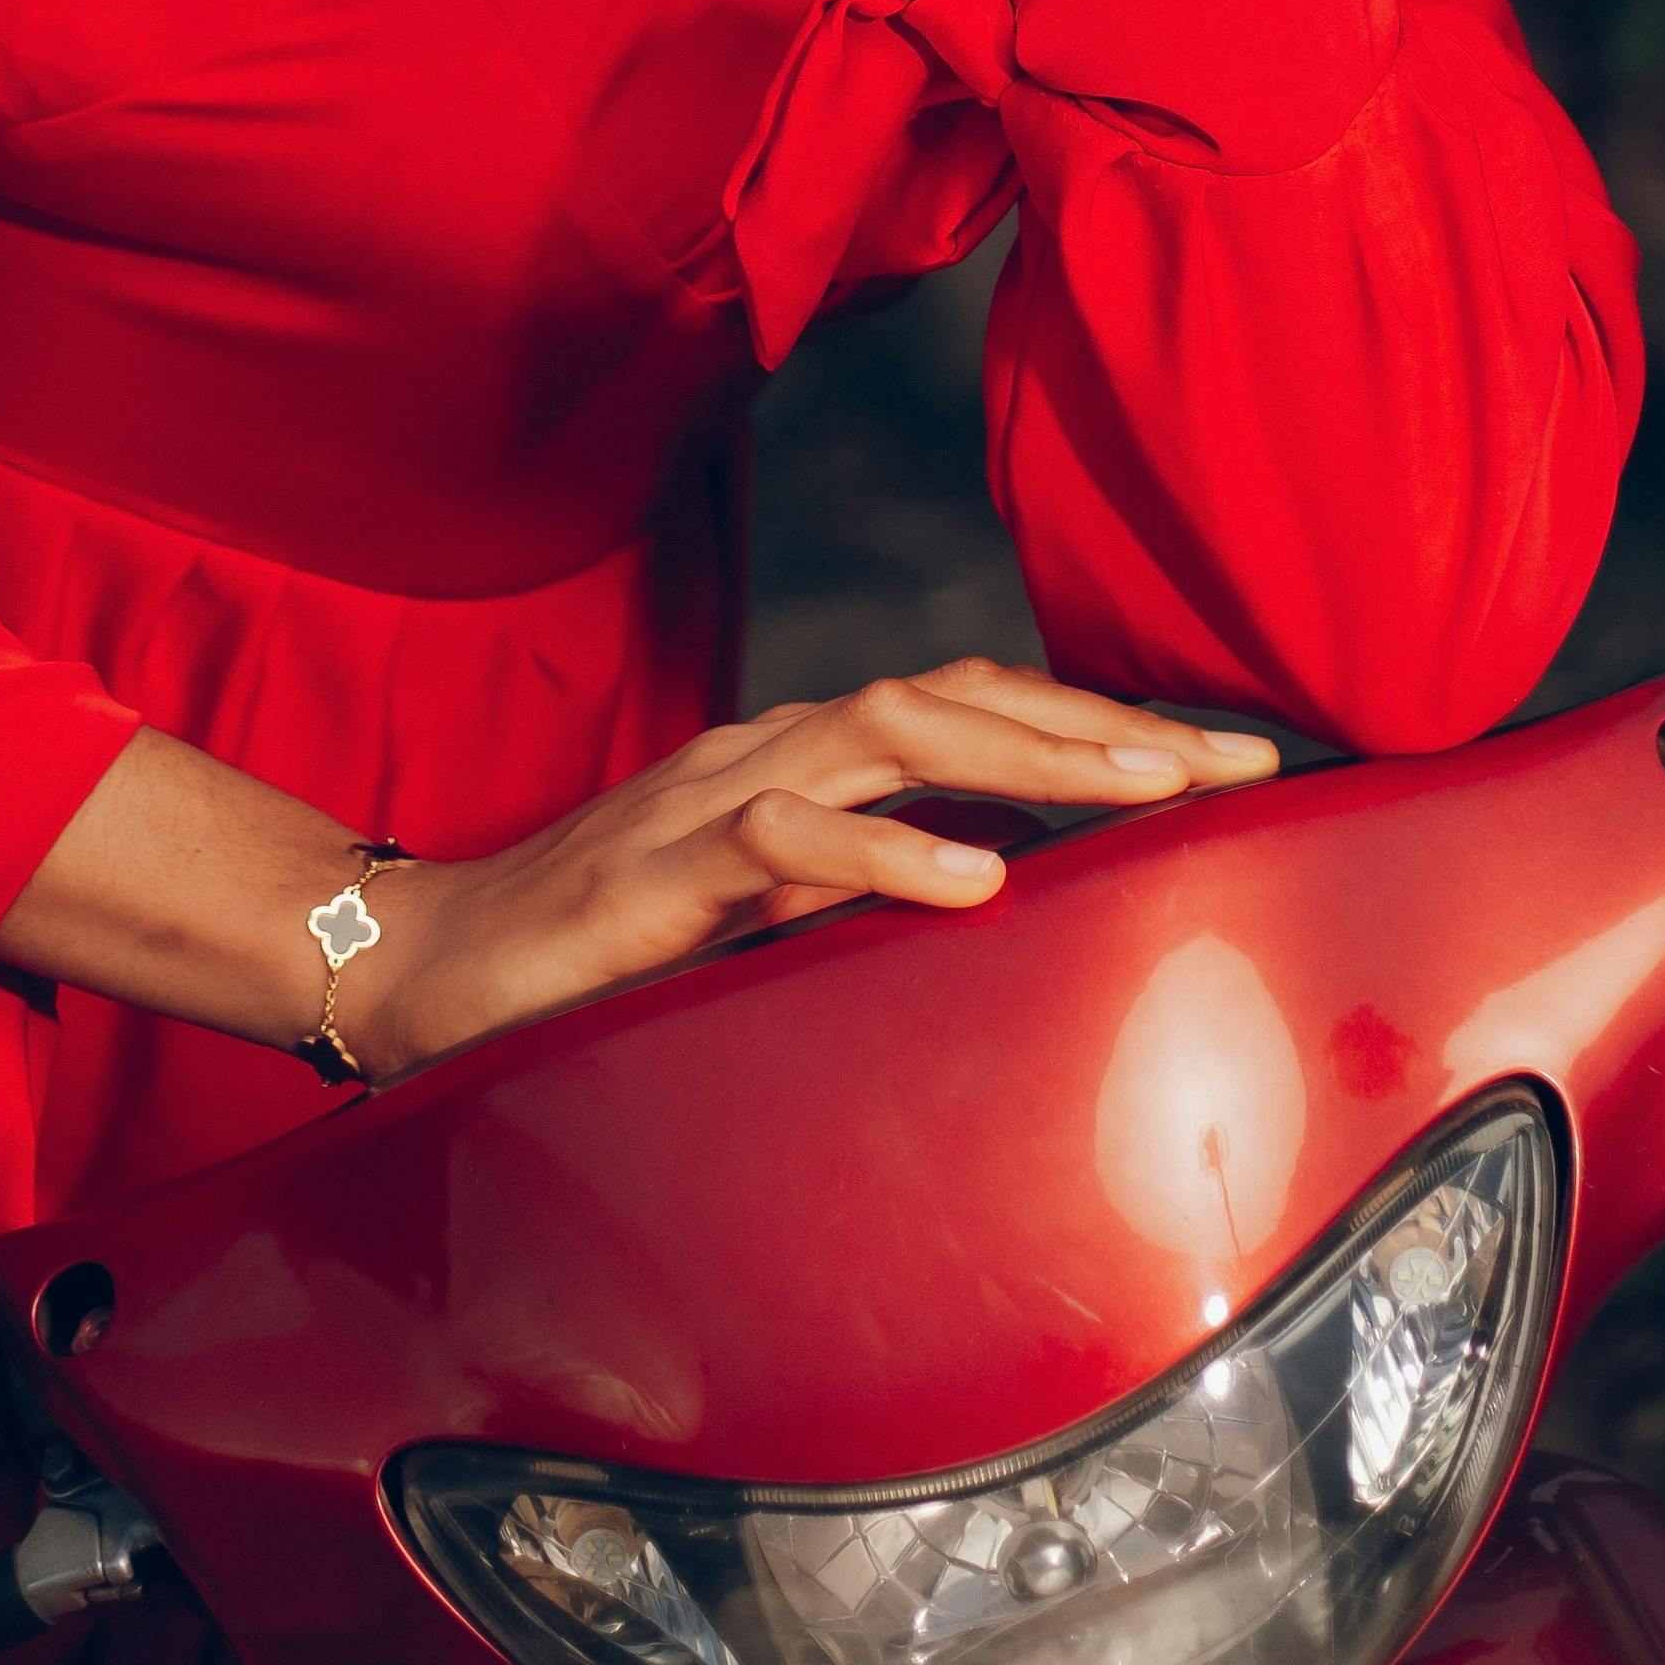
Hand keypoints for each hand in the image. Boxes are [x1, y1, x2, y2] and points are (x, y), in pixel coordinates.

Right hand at [344, 661, 1276, 1081]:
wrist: (429, 968)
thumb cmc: (597, 958)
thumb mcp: (765, 927)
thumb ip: (864, 900)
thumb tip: (1002, 903)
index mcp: (801, 763)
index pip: (971, 708)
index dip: (1098, 720)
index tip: (1226, 761)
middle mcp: (772, 750)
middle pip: (958, 696)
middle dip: (1104, 721)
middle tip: (1235, 761)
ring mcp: (714, 794)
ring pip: (890, 730)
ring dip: (1029, 753)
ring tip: (1144, 784)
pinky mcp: (662, 864)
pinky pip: (785, 836)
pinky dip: (886, 850)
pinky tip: (975, 879)